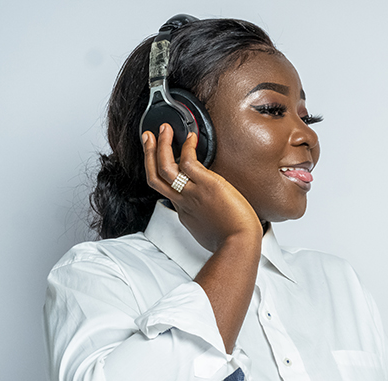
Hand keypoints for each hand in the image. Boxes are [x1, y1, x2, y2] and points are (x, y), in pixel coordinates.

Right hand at [142, 124, 261, 251]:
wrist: (239, 245)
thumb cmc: (232, 241)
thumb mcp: (211, 234)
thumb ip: (208, 222)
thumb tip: (217, 218)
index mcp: (185, 212)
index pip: (168, 191)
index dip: (164, 175)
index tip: (167, 161)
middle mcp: (184, 202)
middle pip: (155, 178)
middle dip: (149, 155)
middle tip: (148, 137)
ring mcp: (192, 193)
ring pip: (165, 168)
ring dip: (160, 146)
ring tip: (163, 130)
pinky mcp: (206, 185)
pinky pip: (188, 162)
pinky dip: (187, 147)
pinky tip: (191, 138)